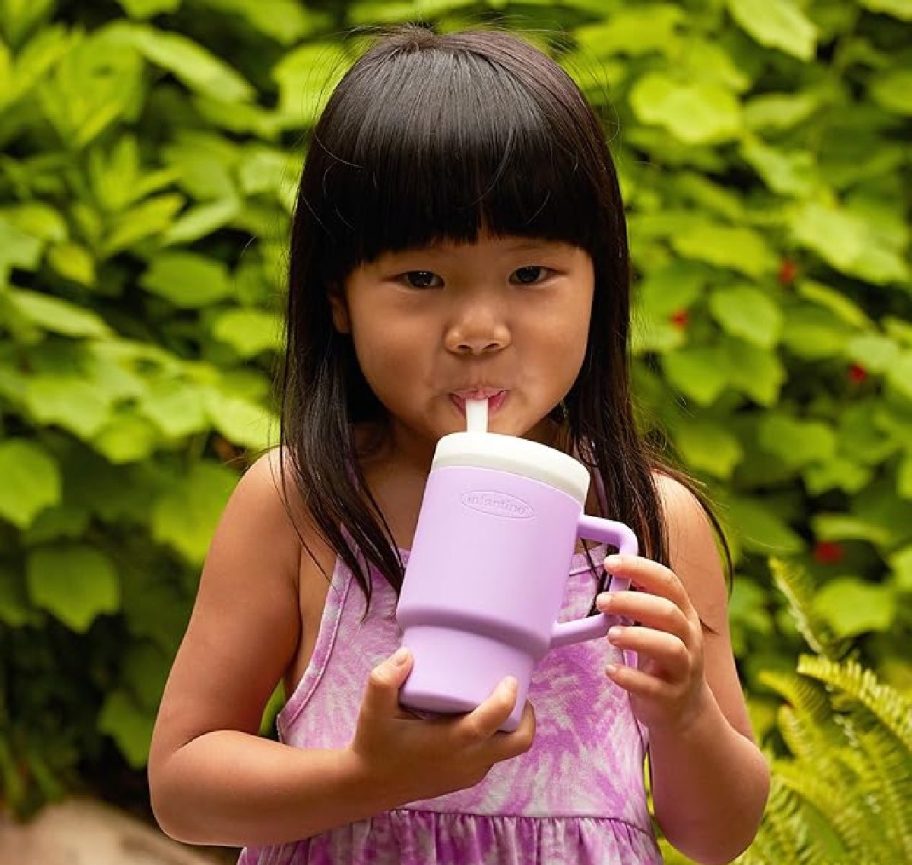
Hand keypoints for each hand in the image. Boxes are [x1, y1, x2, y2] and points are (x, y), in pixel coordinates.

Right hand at [348, 648, 534, 805]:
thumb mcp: (373, 710)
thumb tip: (408, 654)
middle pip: (519, 742)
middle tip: (513, 689)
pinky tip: (479, 716)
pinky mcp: (467, 778)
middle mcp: (468, 761)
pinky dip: (496, 736)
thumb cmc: (375, 745)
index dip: (508, 698)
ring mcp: (470, 773)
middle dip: (526, 715)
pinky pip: (494, 756)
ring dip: (512, 725)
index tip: (510, 677)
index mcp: (452, 742)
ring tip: (496, 696)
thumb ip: (384, 679)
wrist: (369, 786)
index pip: (493, 721)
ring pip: (508, 750)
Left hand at [596, 554, 711, 735]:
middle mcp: (689, 639)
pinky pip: (653, 687)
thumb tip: (614, 568)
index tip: (610, 562)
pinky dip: (630, 677)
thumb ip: (642, 601)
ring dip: (636, 637)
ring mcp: (683, 669)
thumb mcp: (658, 626)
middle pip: (668, 612)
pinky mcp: (671, 697)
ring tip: (610, 634)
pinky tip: (610, 670)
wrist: (685, 710)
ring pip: (669, 647)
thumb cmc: (662, 657)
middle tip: (602, 600)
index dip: (640, 569)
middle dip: (633, 602)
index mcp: (684, 614)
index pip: (668, 582)